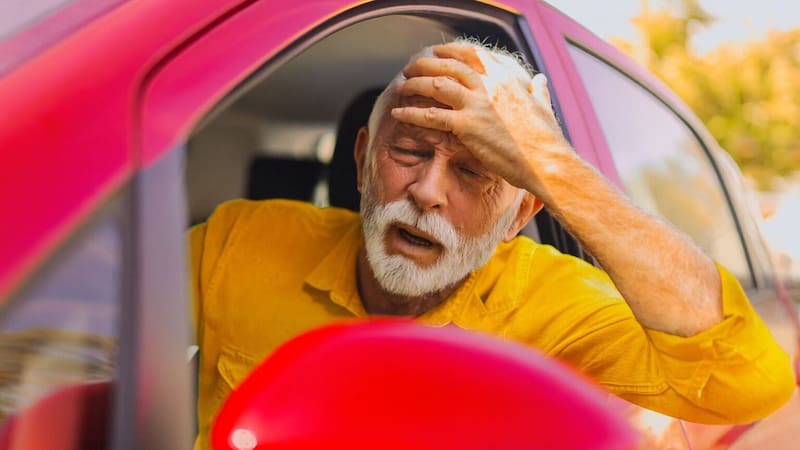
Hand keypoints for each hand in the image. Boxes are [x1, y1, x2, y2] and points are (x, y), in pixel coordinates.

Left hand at [391, 43, 569, 195]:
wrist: (545, 161)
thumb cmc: (546, 139)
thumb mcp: (544, 106)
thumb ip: (538, 90)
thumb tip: (539, 79)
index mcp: (506, 78)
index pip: (474, 55)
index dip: (452, 52)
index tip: (439, 52)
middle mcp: (489, 85)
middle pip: (450, 66)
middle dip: (427, 64)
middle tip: (412, 67)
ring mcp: (477, 104)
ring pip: (436, 85)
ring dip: (415, 84)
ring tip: (402, 86)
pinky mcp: (466, 126)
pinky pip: (431, 116)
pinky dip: (411, 113)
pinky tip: (399, 113)